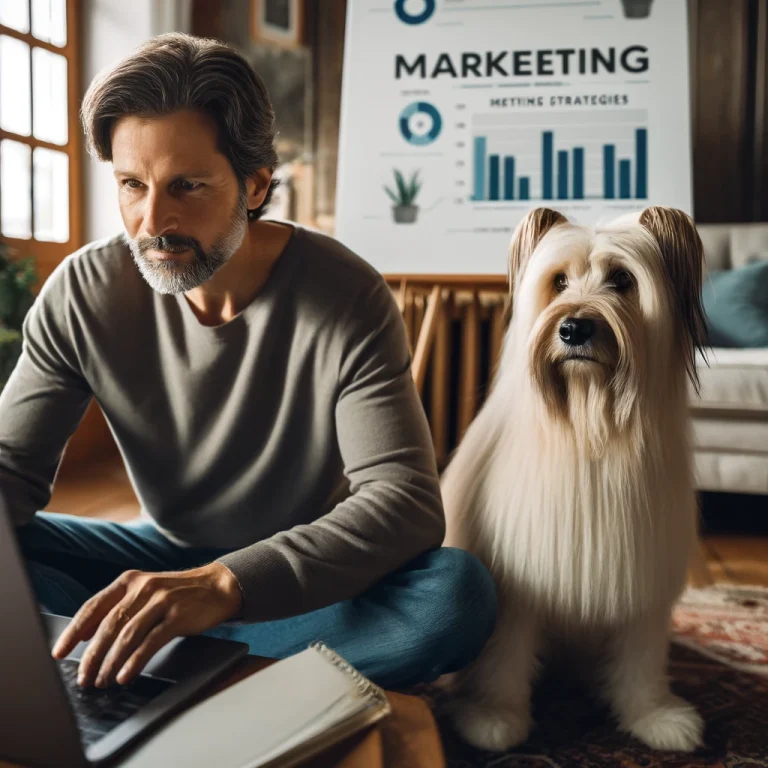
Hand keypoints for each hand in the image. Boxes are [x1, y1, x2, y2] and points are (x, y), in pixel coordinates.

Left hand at [51, 562, 242, 687]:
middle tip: (83, 678)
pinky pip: (150, 641)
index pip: (93, 606)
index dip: (74, 631)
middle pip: (108, 624)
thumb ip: (120, 608)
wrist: (218, 586)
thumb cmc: (179, 594)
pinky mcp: (178, 615)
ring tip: (102, 681)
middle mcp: (143, 587)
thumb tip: (87, 635)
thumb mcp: (147, 593)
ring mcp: (161, 600)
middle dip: (91, 655)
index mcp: (129, 581)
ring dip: (111, 662)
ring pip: (127, 635)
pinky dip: (134, 661)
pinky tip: (125, 674)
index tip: (59, 652)